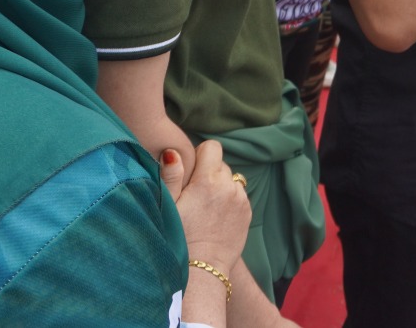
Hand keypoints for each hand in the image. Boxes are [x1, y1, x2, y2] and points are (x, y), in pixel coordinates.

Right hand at [161, 141, 249, 272]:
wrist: (202, 269)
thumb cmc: (178, 237)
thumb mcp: (168, 206)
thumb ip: (171, 176)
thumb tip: (173, 152)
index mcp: (207, 181)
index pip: (212, 147)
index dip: (200, 156)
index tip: (190, 174)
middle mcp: (229, 186)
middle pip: (221, 164)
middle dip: (209, 173)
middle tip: (195, 196)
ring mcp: (241, 199)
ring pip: (231, 180)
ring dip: (220, 187)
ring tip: (205, 208)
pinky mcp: (248, 212)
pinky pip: (239, 195)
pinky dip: (229, 200)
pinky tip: (215, 217)